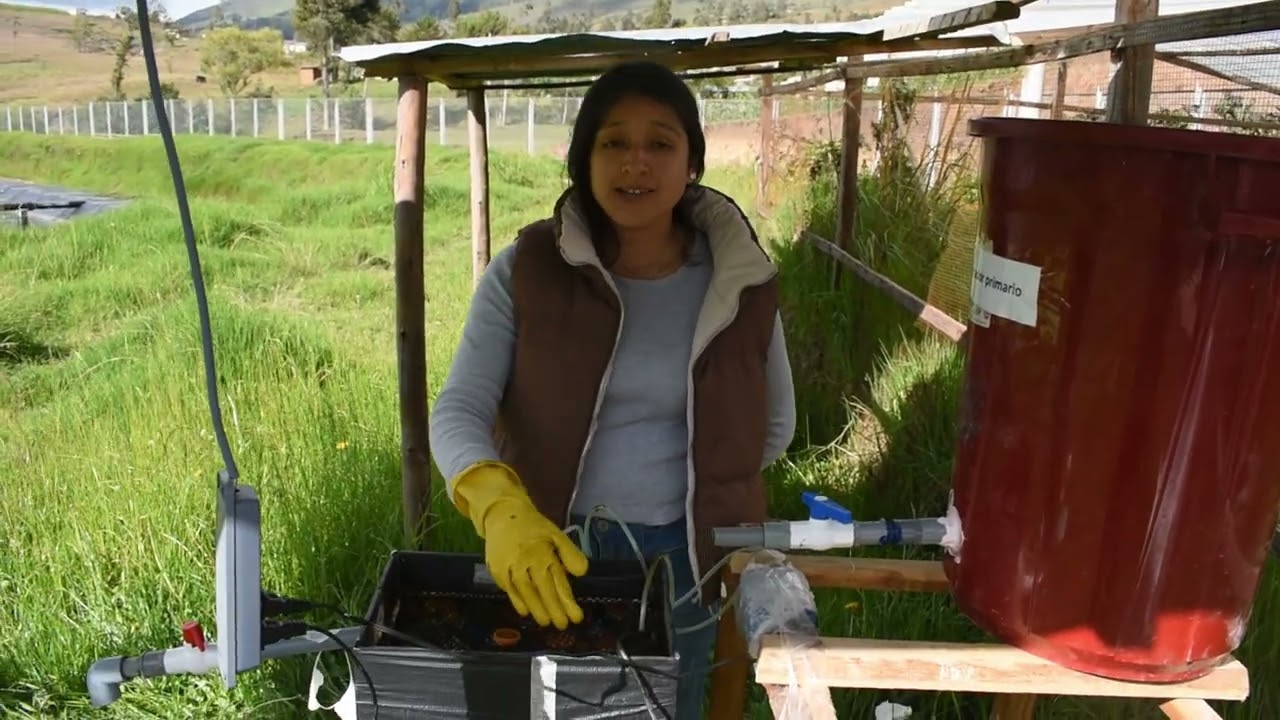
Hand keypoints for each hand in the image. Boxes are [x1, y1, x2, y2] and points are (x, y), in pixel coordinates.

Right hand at [449, 462, 589, 629]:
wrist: (502, 514)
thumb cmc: (533, 527)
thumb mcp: (555, 534)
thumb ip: (569, 553)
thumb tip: (582, 573)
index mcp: (543, 551)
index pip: (558, 580)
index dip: (567, 600)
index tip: (577, 616)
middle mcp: (526, 560)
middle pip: (542, 588)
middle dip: (554, 609)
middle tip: (563, 625)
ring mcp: (509, 565)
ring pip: (525, 591)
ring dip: (537, 608)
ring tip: (547, 623)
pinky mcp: (496, 569)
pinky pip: (508, 588)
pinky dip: (516, 601)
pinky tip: (526, 612)